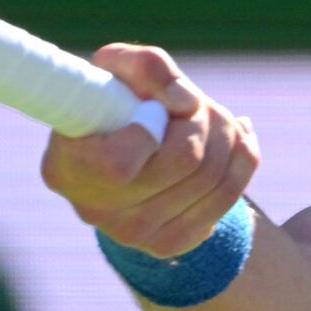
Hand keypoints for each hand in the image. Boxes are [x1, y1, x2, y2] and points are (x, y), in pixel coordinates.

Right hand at [41, 44, 259, 257]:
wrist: (123, 148)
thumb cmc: (114, 101)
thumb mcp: (118, 67)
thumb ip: (147, 67)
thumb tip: (187, 103)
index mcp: (69, 169)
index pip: (119, 164)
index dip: (151, 126)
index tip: (155, 106)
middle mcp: (97, 211)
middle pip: (186, 160)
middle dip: (204, 117)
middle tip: (196, 103)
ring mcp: (135, 234)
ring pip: (215, 178)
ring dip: (227, 134)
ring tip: (212, 116)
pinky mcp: (172, 243)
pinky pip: (230, 196)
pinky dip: (241, 158)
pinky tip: (231, 140)